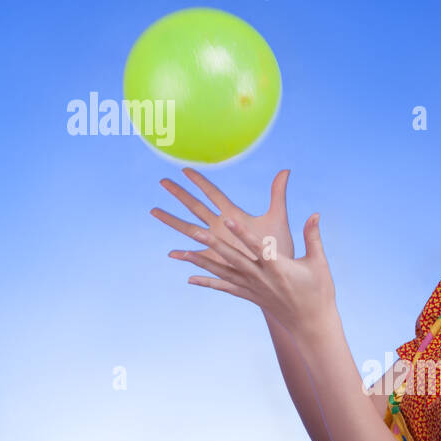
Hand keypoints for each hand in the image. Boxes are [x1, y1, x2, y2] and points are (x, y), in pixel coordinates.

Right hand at [151, 167, 294, 266]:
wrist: (279, 272)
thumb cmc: (279, 244)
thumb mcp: (277, 217)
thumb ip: (277, 193)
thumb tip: (286, 170)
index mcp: (233, 214)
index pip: (213, 193)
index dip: (200, 181)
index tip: (185, 169)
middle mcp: (220, 226)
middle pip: (195, 206)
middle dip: (179, 194)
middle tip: (163, 181)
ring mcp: (216, 243)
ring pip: (188, 229)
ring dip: (171, 220)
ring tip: (154, 210)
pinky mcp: (216, 260)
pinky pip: (197, 256)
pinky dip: (185, 256)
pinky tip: (172, 254)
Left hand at [173, 211, 339, 345]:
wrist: (312, 325)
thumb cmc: (319, 292)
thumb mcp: (319, 263)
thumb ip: (313, 236)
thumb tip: (315, 213)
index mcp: (279, 268)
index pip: (258, 247)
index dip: (243, 233)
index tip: (228, 219)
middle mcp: (262, 279)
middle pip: (234, 259)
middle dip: (214, 244)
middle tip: (196, 231)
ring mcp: (254, 289)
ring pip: (224, 273)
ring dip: (204, 262)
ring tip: (184, 252)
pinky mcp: (250, 297)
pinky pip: (225, 288)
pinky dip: (208, 283)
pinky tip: (190, 278)